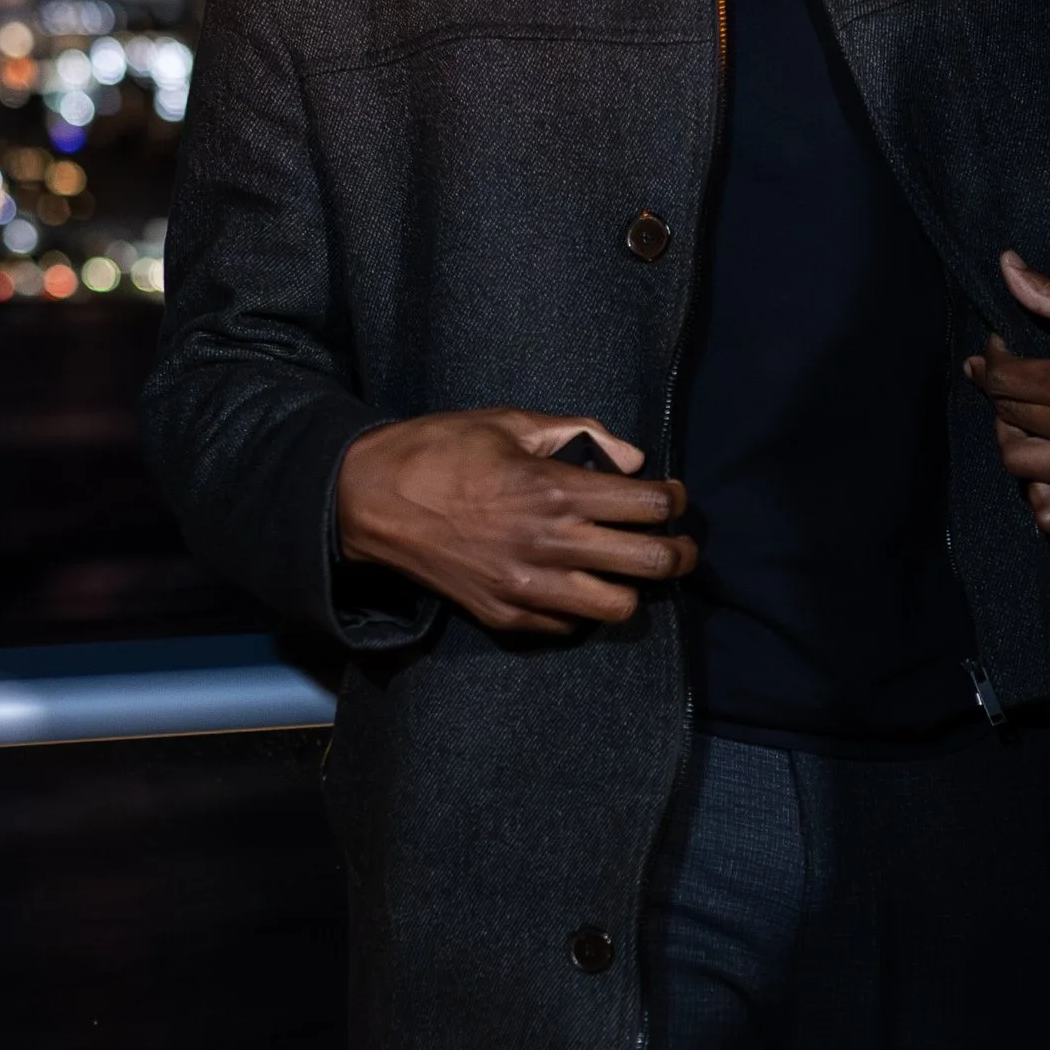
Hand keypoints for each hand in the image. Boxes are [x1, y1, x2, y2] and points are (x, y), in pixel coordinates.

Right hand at [335, 410, 694, 634]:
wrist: (367, 501)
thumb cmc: (439, 450)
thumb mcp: (510, 422)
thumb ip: (579, 434)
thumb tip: (631, 459)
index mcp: (555, 490)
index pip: (649, 505)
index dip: (674, 500)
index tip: (674, 496)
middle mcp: (548, 544)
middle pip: (650, 563)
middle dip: (679, 554)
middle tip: (681, 546)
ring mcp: (526, 587)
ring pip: (617, 608)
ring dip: (634, 589)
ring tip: (631, 572)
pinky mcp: (504, 615)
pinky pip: (568, 627)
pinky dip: (583, 609)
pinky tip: (578, 584)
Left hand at [965, 252, 1049, 535]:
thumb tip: (1005, 264)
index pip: (1011, 377)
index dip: (992, 361)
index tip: (993, 345)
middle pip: (1009, 416)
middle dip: (994, 392)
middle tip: (994, 372)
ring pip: (1019, 459)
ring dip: (1010, 435)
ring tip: (1016, 415)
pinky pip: (1047, 504)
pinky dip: (1036, 489)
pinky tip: (1043, 466)